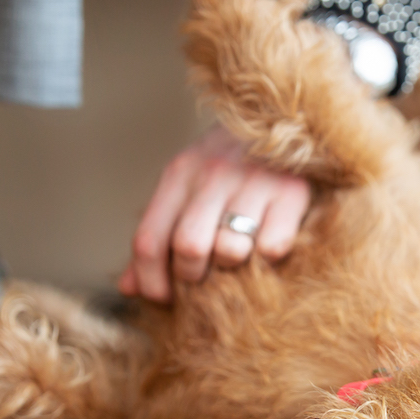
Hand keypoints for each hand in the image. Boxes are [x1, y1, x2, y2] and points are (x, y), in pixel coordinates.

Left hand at [118, 126, 311, 301]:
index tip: (165, 297)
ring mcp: (254, 180)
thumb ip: (157, 236)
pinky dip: (268, 258)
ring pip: (230, 250)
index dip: (152, 281)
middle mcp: (213, 172)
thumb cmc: (229, 166)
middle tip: (205, 276)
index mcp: (179, 173)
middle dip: (193, 275)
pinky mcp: (292, 191)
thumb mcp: (186, 190)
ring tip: (237, 256)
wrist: (285, 122)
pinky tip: (267, 243)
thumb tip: (127, 287)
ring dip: (233, 266)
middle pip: (189, 248)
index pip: (148, 241)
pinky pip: (272, 248)